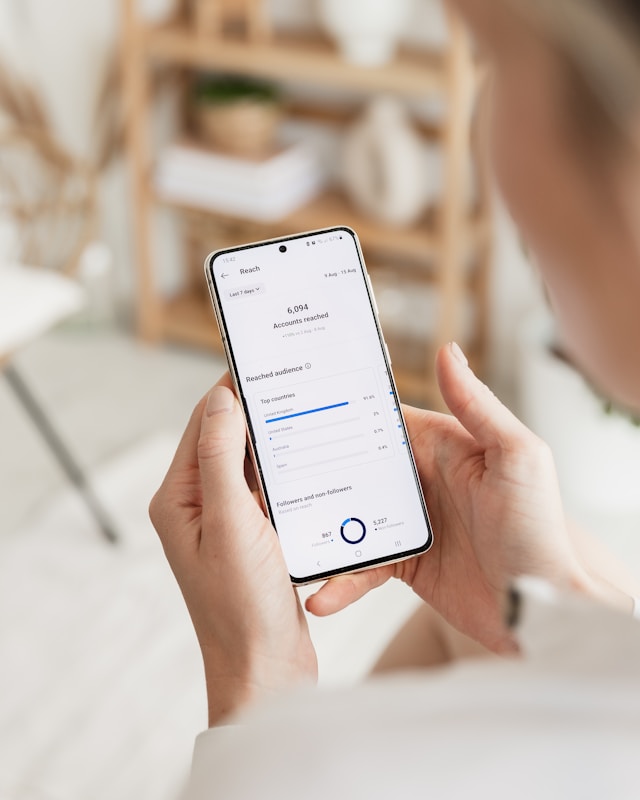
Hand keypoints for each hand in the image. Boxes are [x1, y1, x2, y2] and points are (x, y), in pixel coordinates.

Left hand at [150, 377, 316, 725]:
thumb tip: (223, 399)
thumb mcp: (231, 522)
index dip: (231, 391)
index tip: (264, 361)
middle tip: (298, 382)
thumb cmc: (242, 605)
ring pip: (253, 463)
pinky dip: (288, 471)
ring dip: (277, 441)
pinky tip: (313, 459)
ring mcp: (228, 521)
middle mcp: (199, 505)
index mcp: (179, 498)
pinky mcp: (255, 535)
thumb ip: (222, 458)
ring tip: (310, 412)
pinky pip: (271, 489)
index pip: (204, 425)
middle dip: (259, 411)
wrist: (267, 668)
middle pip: (228, 440)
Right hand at [306, 343, 589, 652]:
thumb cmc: (540, 531)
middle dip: (313, 470)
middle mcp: (422, 480)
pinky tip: (319, 595)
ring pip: (349, 516)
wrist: (545, 612)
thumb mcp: (516, 457)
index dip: (340, 413)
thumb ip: (478, 405)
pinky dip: (341, 580)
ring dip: (318, 527)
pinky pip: (362, 566)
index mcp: (443, 445)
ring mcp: (410, 523)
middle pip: (355, 467)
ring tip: (282, 538)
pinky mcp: (405, 562)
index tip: (296, 409)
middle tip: (267, 478)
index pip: (381, 420)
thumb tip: (448, 350)